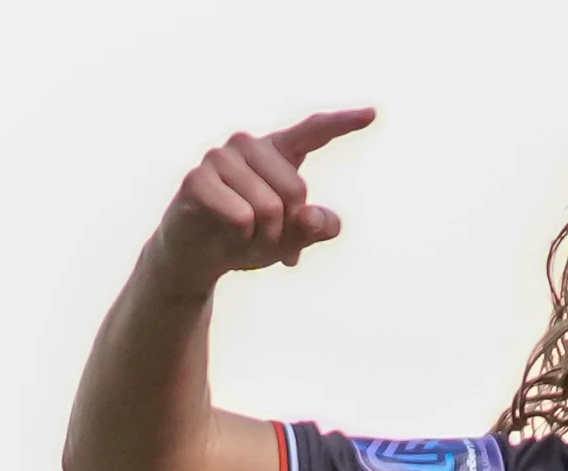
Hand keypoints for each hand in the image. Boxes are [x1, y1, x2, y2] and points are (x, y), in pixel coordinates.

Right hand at [151, 110, 374, 293]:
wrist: (195, 257)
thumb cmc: (244, 239)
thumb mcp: (288, 239)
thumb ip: (313, 228)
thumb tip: (320, 219)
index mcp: (275, 152)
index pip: (312, 132)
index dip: (342, 124)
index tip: (372, 114)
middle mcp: (248, 145)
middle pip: (296, 190)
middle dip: (287, 229)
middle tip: (265, 238)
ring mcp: (220, 158)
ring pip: (269, 208)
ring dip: (263, 239)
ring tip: (245, 238)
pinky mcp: (197, 179)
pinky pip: (242, 218)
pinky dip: (241, 239)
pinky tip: (225, 234)